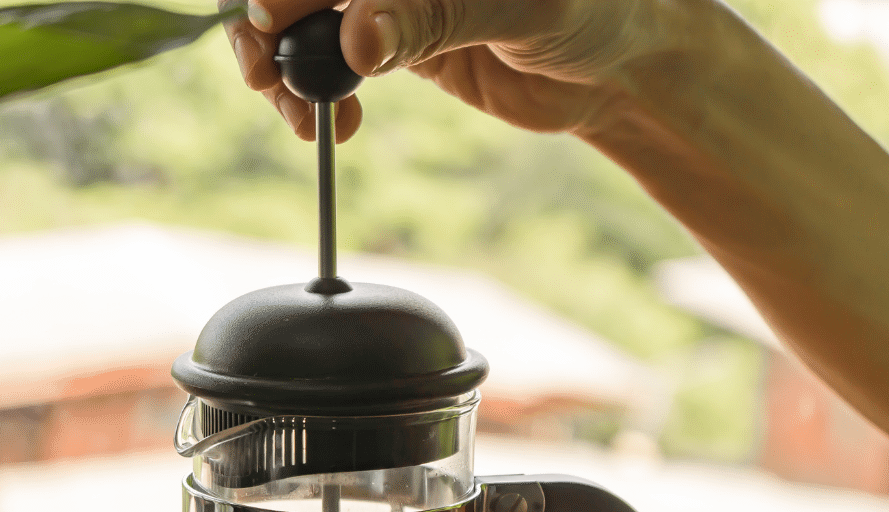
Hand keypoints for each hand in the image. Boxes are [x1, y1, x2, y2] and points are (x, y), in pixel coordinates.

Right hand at [225, 0, 703, 139]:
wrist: (621, 62)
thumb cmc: (596, 7)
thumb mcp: (519, 8)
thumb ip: (432, 19)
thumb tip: (356, 37)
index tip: (270, 26)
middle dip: (267, 28)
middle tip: (268, 80)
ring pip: (302, 22)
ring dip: (284, 70)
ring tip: (299, 115)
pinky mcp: (391, 35)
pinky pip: (328, 59)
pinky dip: (313, 94)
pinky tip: (331, 123)